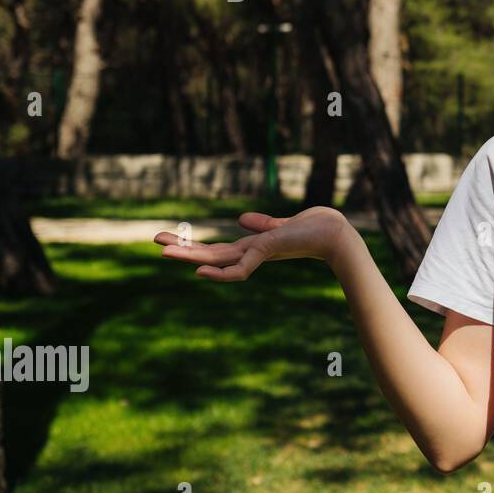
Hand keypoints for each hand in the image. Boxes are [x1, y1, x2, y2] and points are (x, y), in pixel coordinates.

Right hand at [153, 206, 349, 281]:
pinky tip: (200, 270)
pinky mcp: (268, 250)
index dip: (195, 245)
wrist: (337, 234)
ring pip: (218, 260)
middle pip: (211, 254)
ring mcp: (258, 253)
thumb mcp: (283, 223)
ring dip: (191, 257)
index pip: (217, 248)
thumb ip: (263, 225)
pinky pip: (240, 267)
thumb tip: (241, 219)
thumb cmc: (315, 229)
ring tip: (165, 252)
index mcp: (253, 246)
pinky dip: (221, 273)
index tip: (171, 238)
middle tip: (156, 241)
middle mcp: (252, 252)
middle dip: (184, 248)